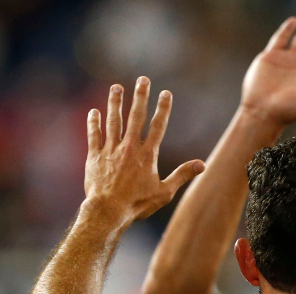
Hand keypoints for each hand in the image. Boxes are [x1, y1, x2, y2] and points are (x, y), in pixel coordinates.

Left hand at [84, 77, 204, 224]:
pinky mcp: (94, 157)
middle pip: (135, 117)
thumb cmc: (138, 204)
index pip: (158, 126)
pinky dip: (93, 123)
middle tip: (143, 80)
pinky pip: (94, 136)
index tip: (165, 93)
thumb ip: (182, 175)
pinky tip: (94, 111)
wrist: (108, 211)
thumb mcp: (165, 192)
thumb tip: (202, 164)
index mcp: (148, 155)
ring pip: (113, 121)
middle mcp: (129, 148)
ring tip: (117, 87)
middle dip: (140, 96)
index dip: (163, 108)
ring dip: (115, 103)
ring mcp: (110, 151)